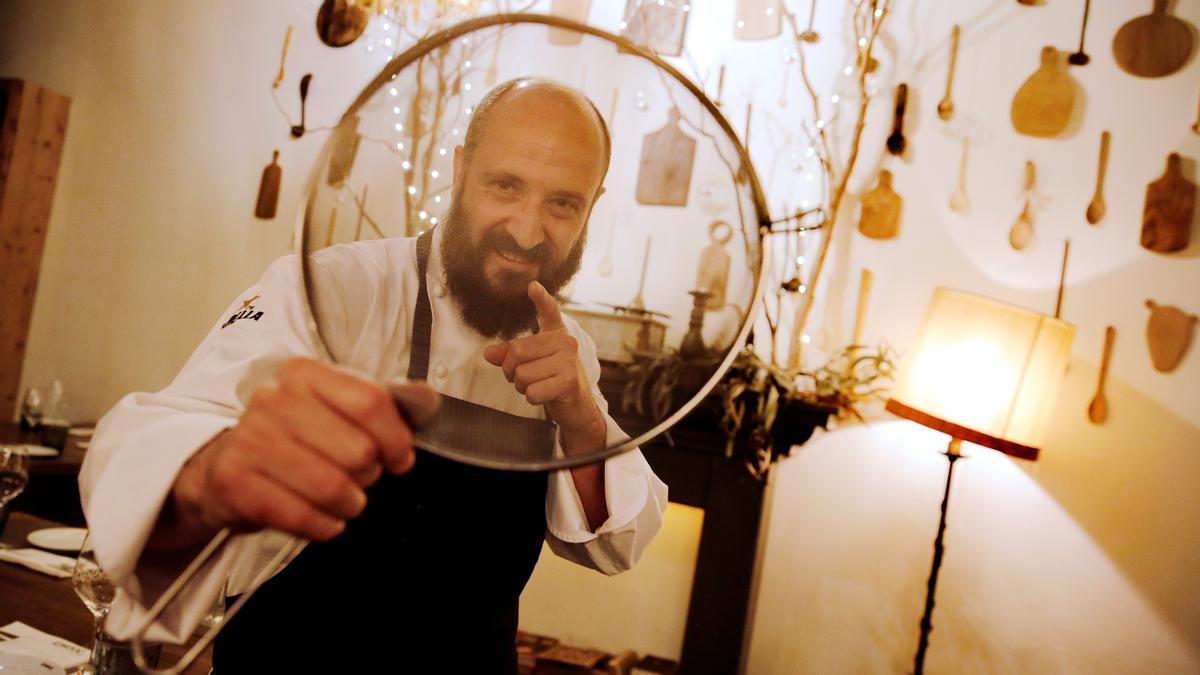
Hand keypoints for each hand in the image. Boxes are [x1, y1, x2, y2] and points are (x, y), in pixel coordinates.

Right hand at [157, 359, 438, 547]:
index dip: (396, 438)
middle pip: (356, 450)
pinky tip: (324, 520)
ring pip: (332, 486)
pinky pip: (302, 516)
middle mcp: (273, 400)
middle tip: (358, 479)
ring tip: (343, 500)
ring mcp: (250, 440)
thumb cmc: (293, 439)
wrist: (223, 468)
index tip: (400, 459)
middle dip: (368, 475)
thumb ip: (382, 405)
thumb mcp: (332, 410)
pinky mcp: (235, 483)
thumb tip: (427, 400)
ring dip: (349, 503)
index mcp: (303, 374)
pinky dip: (324, 526)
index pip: (370, 402)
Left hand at [483, 281, 605, 449]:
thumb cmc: (551, 382)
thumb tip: (489, 353)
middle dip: (511, 371)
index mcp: (556, 334)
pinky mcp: (570, 381)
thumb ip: (509, 356)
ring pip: (522, 374)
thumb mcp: (530, 365)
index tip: (532, 286)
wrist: (577, 408)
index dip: (541, 298)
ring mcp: (570, 361)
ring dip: (522, 387)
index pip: (549, 311)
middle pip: (517, 352)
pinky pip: (532, 391)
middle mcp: (566, 343)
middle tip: (523, 378)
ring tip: (538, 387)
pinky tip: (546, 396)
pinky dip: (532, 398)